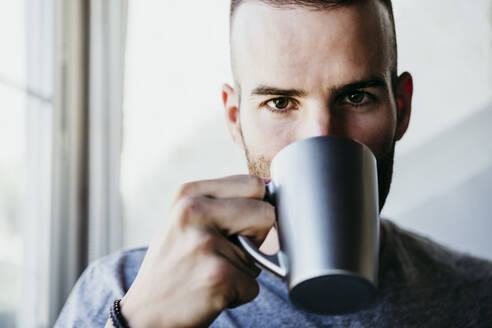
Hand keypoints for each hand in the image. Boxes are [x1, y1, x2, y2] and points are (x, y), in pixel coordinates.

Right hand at [119, 175, 274, 326]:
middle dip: (258, 237)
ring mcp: (205, 242)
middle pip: (266, 213)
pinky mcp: (218, 275)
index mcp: (189, 193)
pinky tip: (210, 292)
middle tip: (227, 252)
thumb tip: (272, 191)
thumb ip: (222, 203)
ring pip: (262, 254)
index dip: (256, 207)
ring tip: (210, 273)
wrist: (144, 314)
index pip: (253, 184)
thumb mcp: (186, 221)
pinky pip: (254, 284)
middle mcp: (194, 211)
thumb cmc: (173, 266)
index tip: (241, 225)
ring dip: (245, 270)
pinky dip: (239, 293)